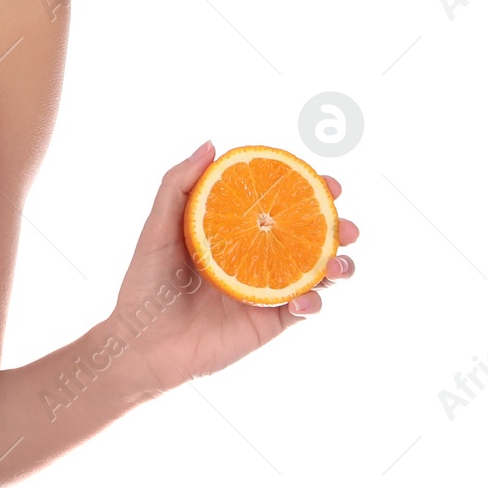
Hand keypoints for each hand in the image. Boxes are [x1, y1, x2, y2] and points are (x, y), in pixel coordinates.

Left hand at [107, 140, 359, 396]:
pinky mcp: (268, 323)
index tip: (326, 180)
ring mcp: (265, 290)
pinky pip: (303, 310)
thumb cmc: (145, 283)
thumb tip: (211, 144)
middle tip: (345, 223)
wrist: (143, 343)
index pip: (279, 204)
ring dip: (339, 266)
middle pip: (310, 236)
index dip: (307, 189)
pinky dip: (313, 303)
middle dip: (337, 226)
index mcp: (234, 230)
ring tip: (338, 263)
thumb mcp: (157, 227)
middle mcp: (255, 257)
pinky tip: (303, 298)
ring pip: (318, 274)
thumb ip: (179, 185)